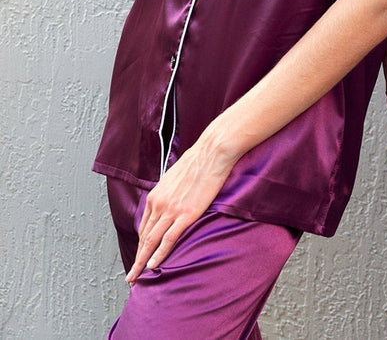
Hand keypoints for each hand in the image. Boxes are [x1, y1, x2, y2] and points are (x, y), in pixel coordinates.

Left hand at [126, 138, 237, 282]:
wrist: (212, 152)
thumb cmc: (199, 161)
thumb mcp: (177, 176)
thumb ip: (171, 191)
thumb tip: (175, 197)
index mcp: (156, 195)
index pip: (144, 226)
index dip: (141, 244)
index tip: (140, 256)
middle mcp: (158, 204)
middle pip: (144, 237)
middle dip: (137, 258)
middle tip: (131, 275)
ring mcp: (171, 210)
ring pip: (151, 242)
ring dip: (143, 261)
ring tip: (137, 277)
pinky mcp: (186, 214)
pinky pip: (168, 239)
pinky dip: (159, 254)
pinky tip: (154, 266)